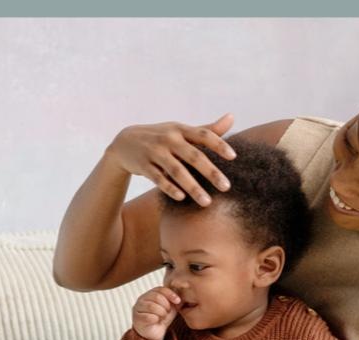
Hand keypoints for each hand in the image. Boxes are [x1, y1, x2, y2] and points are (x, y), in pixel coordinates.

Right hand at [105, 114, 238, 206]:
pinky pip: (158, 179)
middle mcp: (168, 139)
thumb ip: (206, 129)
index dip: (219, 144)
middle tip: (226, 187)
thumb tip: (232, 118)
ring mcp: (155, 152)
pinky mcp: (143, 166)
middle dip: (211, 172)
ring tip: (207, 202)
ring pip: (177, 171)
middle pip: (193, 156)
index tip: (233, 157)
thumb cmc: (161, 137)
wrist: (125, 142)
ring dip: (193, 187)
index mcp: (180, 129)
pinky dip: (170, 188)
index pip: (203, 135)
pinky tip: (182, 198)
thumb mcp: (180, 130)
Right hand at [131, 286, 180, 339]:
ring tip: (162, 317)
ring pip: (152, 306)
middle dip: (166, 305)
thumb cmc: (162, 318)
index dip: (171, 294)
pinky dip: (155, 319)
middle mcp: (142, 299)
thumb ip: (175, 299)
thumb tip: (183, 290)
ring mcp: (138, 308)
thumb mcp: (171, 307)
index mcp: (150, 294)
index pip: (160, 289)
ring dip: (161, 313)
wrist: (154, 333)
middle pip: (157, 297)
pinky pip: (148, 316)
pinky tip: (156, 321)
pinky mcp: (136, 318)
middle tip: (167, 312)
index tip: (178, 301)